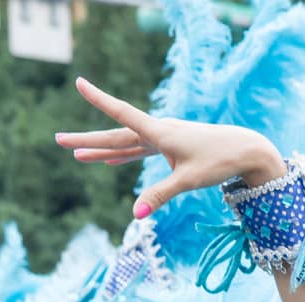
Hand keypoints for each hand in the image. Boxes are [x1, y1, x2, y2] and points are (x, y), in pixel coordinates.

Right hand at [56, 77, 284, 219]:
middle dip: (87, 139)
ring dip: (102, 149)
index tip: (79, 83)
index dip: (100, 100)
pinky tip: (109, 160)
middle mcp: (160, 131)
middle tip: (58, 139)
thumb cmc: (220, 161)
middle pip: (116, 134)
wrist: (247, 151)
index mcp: (160, 132)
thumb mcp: (189, 180)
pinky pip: (141, 149)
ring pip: (127, 143)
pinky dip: (124, 155)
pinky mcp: (173, 147)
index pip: (123, 114)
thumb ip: (160, 195)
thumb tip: (135, 216)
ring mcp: (165, 138)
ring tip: (76, 154)